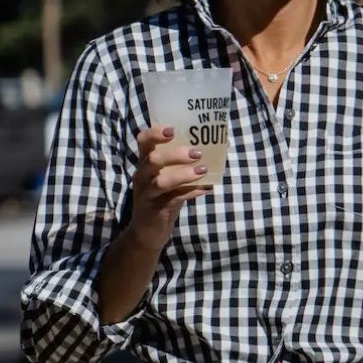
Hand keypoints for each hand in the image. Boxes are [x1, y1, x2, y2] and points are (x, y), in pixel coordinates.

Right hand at [128, 124, 208, 251]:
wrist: (148, 233)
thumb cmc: (163, 199)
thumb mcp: (169, 179)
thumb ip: (185, 165)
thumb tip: (220, 147)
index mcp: (145, 164)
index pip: (143, 141)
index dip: (155, 133)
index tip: (172, 129)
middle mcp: (142, 177)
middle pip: (153, 160)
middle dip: (175, 154)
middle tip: (196, 152)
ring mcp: (147, 195)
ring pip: (161, 182)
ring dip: (183, 175)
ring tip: (202, 170)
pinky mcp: (155, 211)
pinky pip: (173, 199)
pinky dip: (191, 192)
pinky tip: (206, 188)